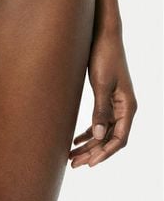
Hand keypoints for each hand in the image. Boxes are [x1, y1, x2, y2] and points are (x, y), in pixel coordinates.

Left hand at [69, 29, 136, 167]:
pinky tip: (75, 140)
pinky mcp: (105, 98)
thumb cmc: (104, 56)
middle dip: (93, 153)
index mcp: (128, 106)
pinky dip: (88, 132)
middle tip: (73, 164)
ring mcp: (115, 104)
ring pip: (102, 132)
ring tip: (71, 157)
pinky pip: (99, 122)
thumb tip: (97, 136)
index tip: (89, 163)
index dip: (104, 153)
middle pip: (109, 139)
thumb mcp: (101, 83)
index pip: (119, 139)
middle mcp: (124, 108)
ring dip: (88, 145)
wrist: (103, 36)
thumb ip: (100, 110)